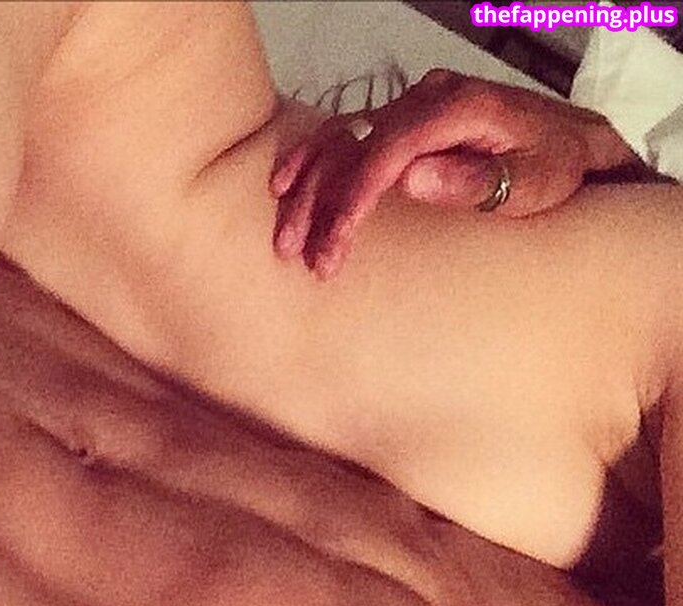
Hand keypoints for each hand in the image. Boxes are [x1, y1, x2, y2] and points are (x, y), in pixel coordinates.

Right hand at [271, 69, 638, 279]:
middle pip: (352, 146)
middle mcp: (426, 99)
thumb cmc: (554, 166)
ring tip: (286, 239)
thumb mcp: (533, 181)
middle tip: (303, 255)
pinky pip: (343, 135)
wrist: (571, 141)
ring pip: (338, 140)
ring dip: (305, 191)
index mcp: (457, 109)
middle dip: (320, 205)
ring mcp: (409, 105)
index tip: (334, 245)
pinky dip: (310, 163)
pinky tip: (284, 188)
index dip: (352, 202)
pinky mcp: (400, 119)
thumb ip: (476, 181)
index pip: (386, 154)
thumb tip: (412, 179)